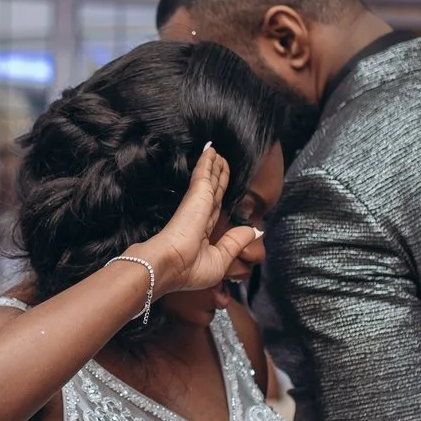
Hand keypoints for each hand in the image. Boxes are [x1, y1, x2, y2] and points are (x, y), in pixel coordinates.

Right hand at [132, 145, 260, 297]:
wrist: (166, 267)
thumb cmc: (187, 271)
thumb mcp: (220, 261)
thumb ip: (236, 243)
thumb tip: (254, 230)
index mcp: (203, 233)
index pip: (214, 209)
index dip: (219, 196)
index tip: (221, 185)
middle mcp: (199, 215)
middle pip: (212, 190)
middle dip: (217, 176)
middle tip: (220, 161)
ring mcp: (197, 204)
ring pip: (209, 179)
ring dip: (212, 165)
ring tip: (216, 152)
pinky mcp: (197, 196)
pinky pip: (204, 174)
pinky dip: (207, 161)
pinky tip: (210, 150)